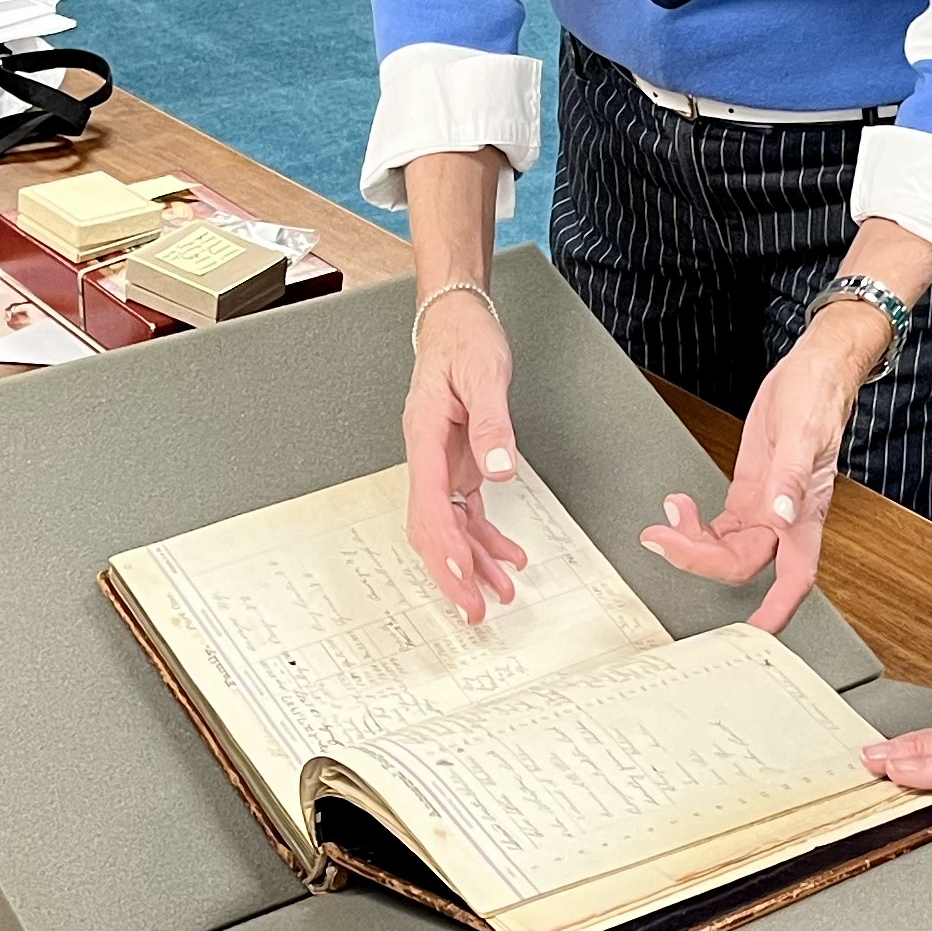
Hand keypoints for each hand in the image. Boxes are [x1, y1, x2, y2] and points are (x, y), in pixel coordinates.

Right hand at [402, 287, 525, 616]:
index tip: (461, 575)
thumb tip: (500, 468)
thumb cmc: (464, 342)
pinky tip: (508, 557)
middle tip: (473, 608)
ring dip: (472, 563)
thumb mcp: (485, 376)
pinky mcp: (458, 464)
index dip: (444, 545)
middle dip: (451, 571)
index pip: (430, 503)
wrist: (458, 322)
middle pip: (431, 528)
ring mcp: (441, 464)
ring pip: (448, 527)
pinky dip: (485, 538)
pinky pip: (466, 512)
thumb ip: (492, 424)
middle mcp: (427, 457)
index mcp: (424, 437)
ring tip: (499, 594)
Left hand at [639, 313, 869, 630]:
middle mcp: (784, 519)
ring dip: (690, 543)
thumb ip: (789, 479)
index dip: (775, 612)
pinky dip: (694, 524)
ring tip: (665, 520)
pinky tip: (678, 506)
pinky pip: (721, 526)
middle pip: (740, 563)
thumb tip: (780, 517)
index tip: (751, 635)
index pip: (793, 578)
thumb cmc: (818, 398)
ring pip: (726, 548)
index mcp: (803, 514)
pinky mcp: (751, 491)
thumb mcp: (801, 434)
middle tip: (661, 540)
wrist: (814, 369)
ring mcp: (766, 507)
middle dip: (698, 558)